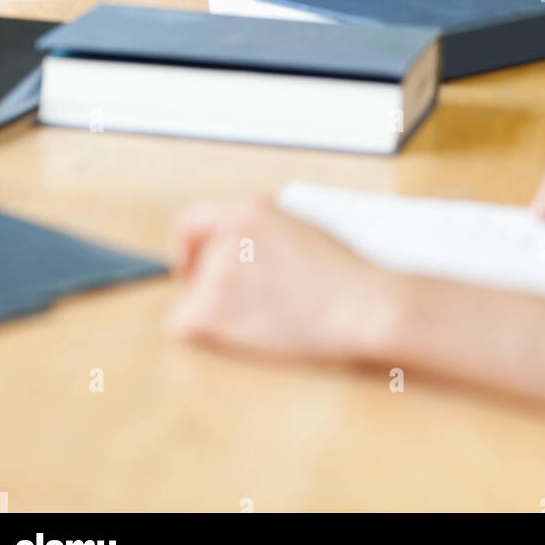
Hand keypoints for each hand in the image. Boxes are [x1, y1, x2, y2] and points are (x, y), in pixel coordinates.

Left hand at [165, 198, 390, 362]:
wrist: (362, 305)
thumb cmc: (345, 278)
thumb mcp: (301, 230)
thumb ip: (259, 233)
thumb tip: (231, 252)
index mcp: (251, 209)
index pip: (192, 219)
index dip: (190, 246)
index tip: (194, 265)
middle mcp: (228, 231)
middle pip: (190, 259)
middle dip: (206, 281)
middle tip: (242, 303)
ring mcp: (218, 268)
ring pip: (190, 298)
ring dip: (215, 311)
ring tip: (263, 318)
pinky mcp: (212, 306)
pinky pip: (182, 324)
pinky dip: (202, 333)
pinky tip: (244, 335)